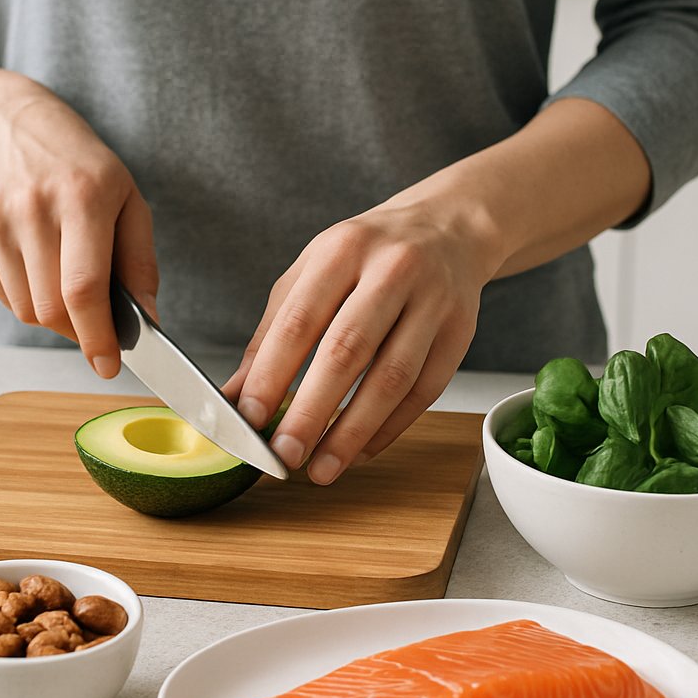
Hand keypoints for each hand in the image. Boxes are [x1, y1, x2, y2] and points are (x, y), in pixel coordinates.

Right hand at [0, 79, 158, 376]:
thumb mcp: (125, 196)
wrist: (1, 124)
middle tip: (93, 322)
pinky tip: (32, 259)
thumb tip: (147, 320)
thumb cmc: (75, 163)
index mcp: (82, 196)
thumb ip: (139, 261)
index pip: (84, 288)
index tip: (108, 365)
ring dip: (52, 311)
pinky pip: (2, 296)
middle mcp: (32, 209)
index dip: (97, 336)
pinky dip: (25, 294)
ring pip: (26, 310)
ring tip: (61, 271)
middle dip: (79, 330)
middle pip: (52, 309)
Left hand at [223, 190, 500, 485]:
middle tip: (284, 455)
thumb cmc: (365, 257)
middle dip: (312, 411)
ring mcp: (433, 301)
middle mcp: (391, 271)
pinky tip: (361, 450)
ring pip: (393, 377)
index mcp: (342, 250)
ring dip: (353, 431)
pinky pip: (425, 390)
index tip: (250, 418)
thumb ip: (271, 333)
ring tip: (322, 468)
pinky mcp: (461, 332)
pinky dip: (390, 427)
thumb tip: (236, 396)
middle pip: (348, 351)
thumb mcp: (310, 274)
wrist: (447, 229)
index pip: (301, 320)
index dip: (273, 374)